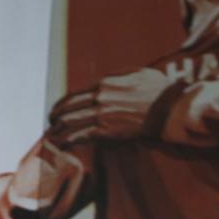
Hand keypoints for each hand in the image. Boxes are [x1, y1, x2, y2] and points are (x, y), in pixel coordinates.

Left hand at [47, 69, 172, 144]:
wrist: (169, 108)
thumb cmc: (159, 91)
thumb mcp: (138, 73)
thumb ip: (120, 76)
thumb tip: (110, 80)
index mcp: (106, 83)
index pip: (77, 94)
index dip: (64, 103)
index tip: (58, 109)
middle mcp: (100, 98)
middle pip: (69, 107)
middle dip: (55, 115)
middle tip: (50, 121)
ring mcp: (102, 115)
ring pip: (71, 121)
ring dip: (58, 129)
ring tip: (50, 135)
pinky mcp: (108, 131)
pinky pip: (82, 135)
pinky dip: (69, 140)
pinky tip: (62, 144)